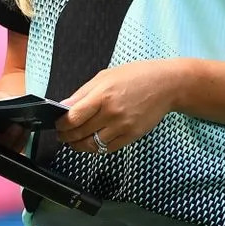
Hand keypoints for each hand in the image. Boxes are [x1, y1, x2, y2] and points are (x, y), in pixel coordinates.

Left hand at [54, 59, 182, 153]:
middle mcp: (112, 113)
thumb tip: (64, 106)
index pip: (73, 118)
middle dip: (66, 136)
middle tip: (62, 135)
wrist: (166, 85)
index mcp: (102, 95)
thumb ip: (83, 93)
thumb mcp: (105, 76)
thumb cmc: (136, 76)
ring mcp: (122, 127)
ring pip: (92, 145)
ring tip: (75, 141)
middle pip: (80, 133)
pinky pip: (108, 149)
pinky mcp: (132, 136)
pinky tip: (93, 142)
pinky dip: (97, 148)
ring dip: (79, 145)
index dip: (61, 124)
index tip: (57, 124)